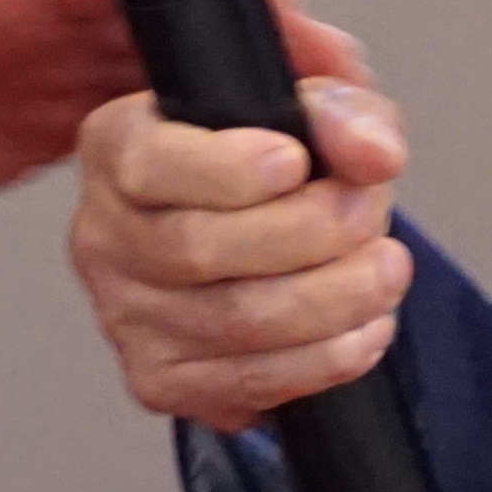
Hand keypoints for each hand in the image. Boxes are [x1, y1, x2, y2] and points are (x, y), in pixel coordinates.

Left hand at [0, 0, 357, 239]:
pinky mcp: (64, 125)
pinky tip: (264, 189)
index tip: (299, 21)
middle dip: (275, 59)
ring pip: (190, 81)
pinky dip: (214, 152)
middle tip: (349, 105)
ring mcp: (67, 70)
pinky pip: (161, 130)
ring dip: (258, 111)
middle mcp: (59, 16)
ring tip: (333, 152)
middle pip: (194, 27)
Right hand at [70, 64, 415, 431]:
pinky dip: (325, 360)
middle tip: (370, 214)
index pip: (151, 165)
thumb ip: (344, 113)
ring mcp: (125, 316)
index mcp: (117, 146)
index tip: (296, 161)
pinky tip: (365, 327)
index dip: (228, 170)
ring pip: (234, 322)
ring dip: (335, 300)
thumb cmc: (279, 159)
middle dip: (309, 234)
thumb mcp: (316, 108)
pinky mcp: (162, 380)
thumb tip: (375, 156)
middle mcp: (104, 235)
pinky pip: (247, 382)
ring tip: (386, 270)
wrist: (268, 232)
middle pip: (198, 249)